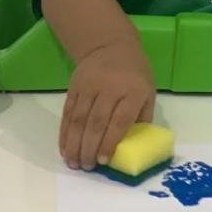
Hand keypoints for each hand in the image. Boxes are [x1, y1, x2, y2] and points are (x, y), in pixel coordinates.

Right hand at [59, 41, 155, 169]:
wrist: (110, 45)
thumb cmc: (134, 73)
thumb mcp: (147, 91)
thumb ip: (142, 117)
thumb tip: (133, 146)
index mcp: (132, 91)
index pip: (119, 121)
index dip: (110, 142)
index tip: (103, 161)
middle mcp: (109, 88)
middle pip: (96, 122)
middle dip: (89, 148)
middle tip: (86, 167)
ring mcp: (89, 86)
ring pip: (79, 119)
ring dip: (74, 143)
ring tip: (73, 162)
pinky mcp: (74, 86)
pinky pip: (68, 112)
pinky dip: (65, 132)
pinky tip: (64, 147)